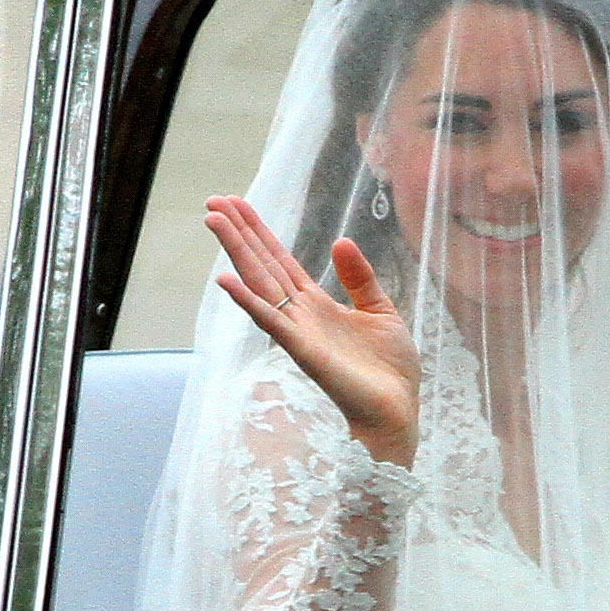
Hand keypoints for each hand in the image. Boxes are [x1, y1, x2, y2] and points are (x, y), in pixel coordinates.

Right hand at [205, 195, 418, 465]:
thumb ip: (359, 277)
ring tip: (213, 221)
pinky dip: (247, 300)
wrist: (397, 411)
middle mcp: (301, 314)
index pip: (281, 260)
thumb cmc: (389, 370)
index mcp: (318, 304)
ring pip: (260, 284)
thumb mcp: (380, 310)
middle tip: (212, 200)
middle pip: (263, 264)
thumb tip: (340, 241)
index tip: (237, 203)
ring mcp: (298, 332)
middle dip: (239, 232)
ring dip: (236, 252)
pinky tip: (225, 279)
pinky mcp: (303, 351)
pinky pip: (270, 321)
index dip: (260, 231)